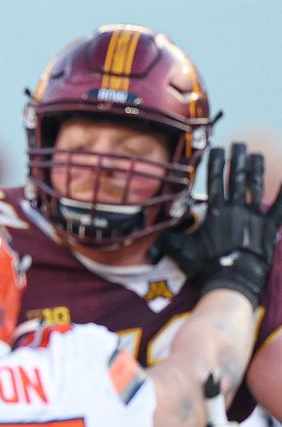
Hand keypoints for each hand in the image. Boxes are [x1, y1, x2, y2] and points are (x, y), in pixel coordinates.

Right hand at [156, 143, 281, 304]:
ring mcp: (254, 217)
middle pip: (237, 177)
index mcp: (215, 212)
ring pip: (256, 186)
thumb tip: (156, 232)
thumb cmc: (205, 267)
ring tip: (255, 155)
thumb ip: (169, 238)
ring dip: (256, 168)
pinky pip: (279, 207)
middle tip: (239, 145)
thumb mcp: (181, 252)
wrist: (231, 282)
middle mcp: (236, 209)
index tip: (218, 149)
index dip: (217, 163)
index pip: (215, 180)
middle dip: (238, 159)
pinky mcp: (269, 228)